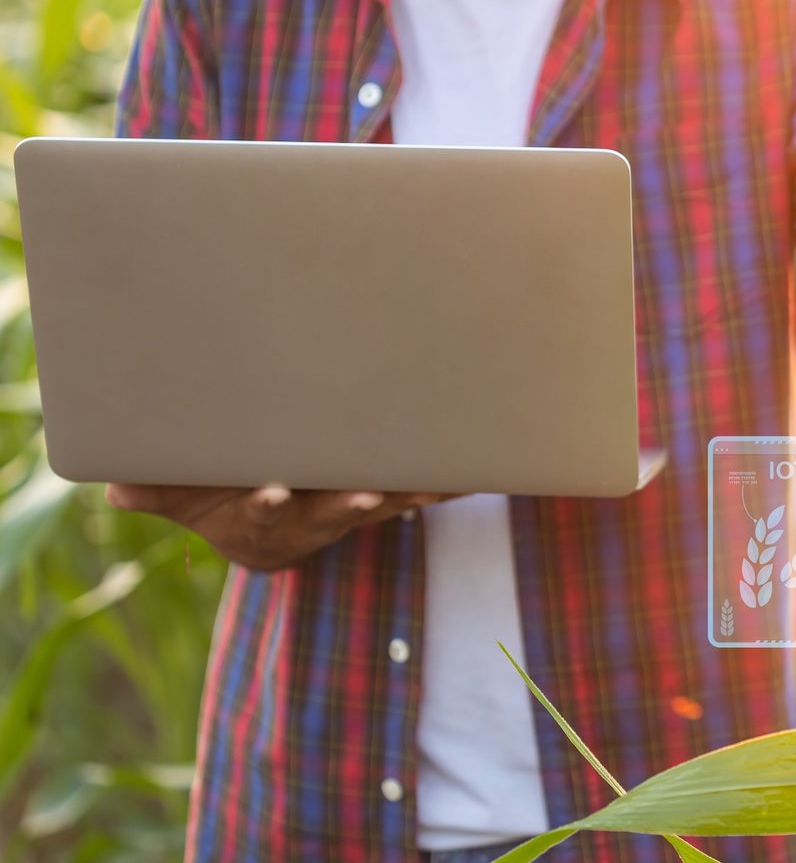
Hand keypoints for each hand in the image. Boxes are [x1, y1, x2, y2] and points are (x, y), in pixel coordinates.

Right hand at [104, 483, 458, 570]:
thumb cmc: (220, 500)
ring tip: (441, 485)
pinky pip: (416, 493)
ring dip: (412, 495)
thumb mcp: (185, 497)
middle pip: (334, 511)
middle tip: (368, 493)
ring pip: (384, 504)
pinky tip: (473, 475)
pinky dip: (443, 486)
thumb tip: (112, 488)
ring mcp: (351, 509)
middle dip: (350, 502)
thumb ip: (154, 491)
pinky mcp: (381, 497)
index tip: (270, 492)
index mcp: (265, 516)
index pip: (264, 511)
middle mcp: (313, 516)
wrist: (266, 531)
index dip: (267, 504)